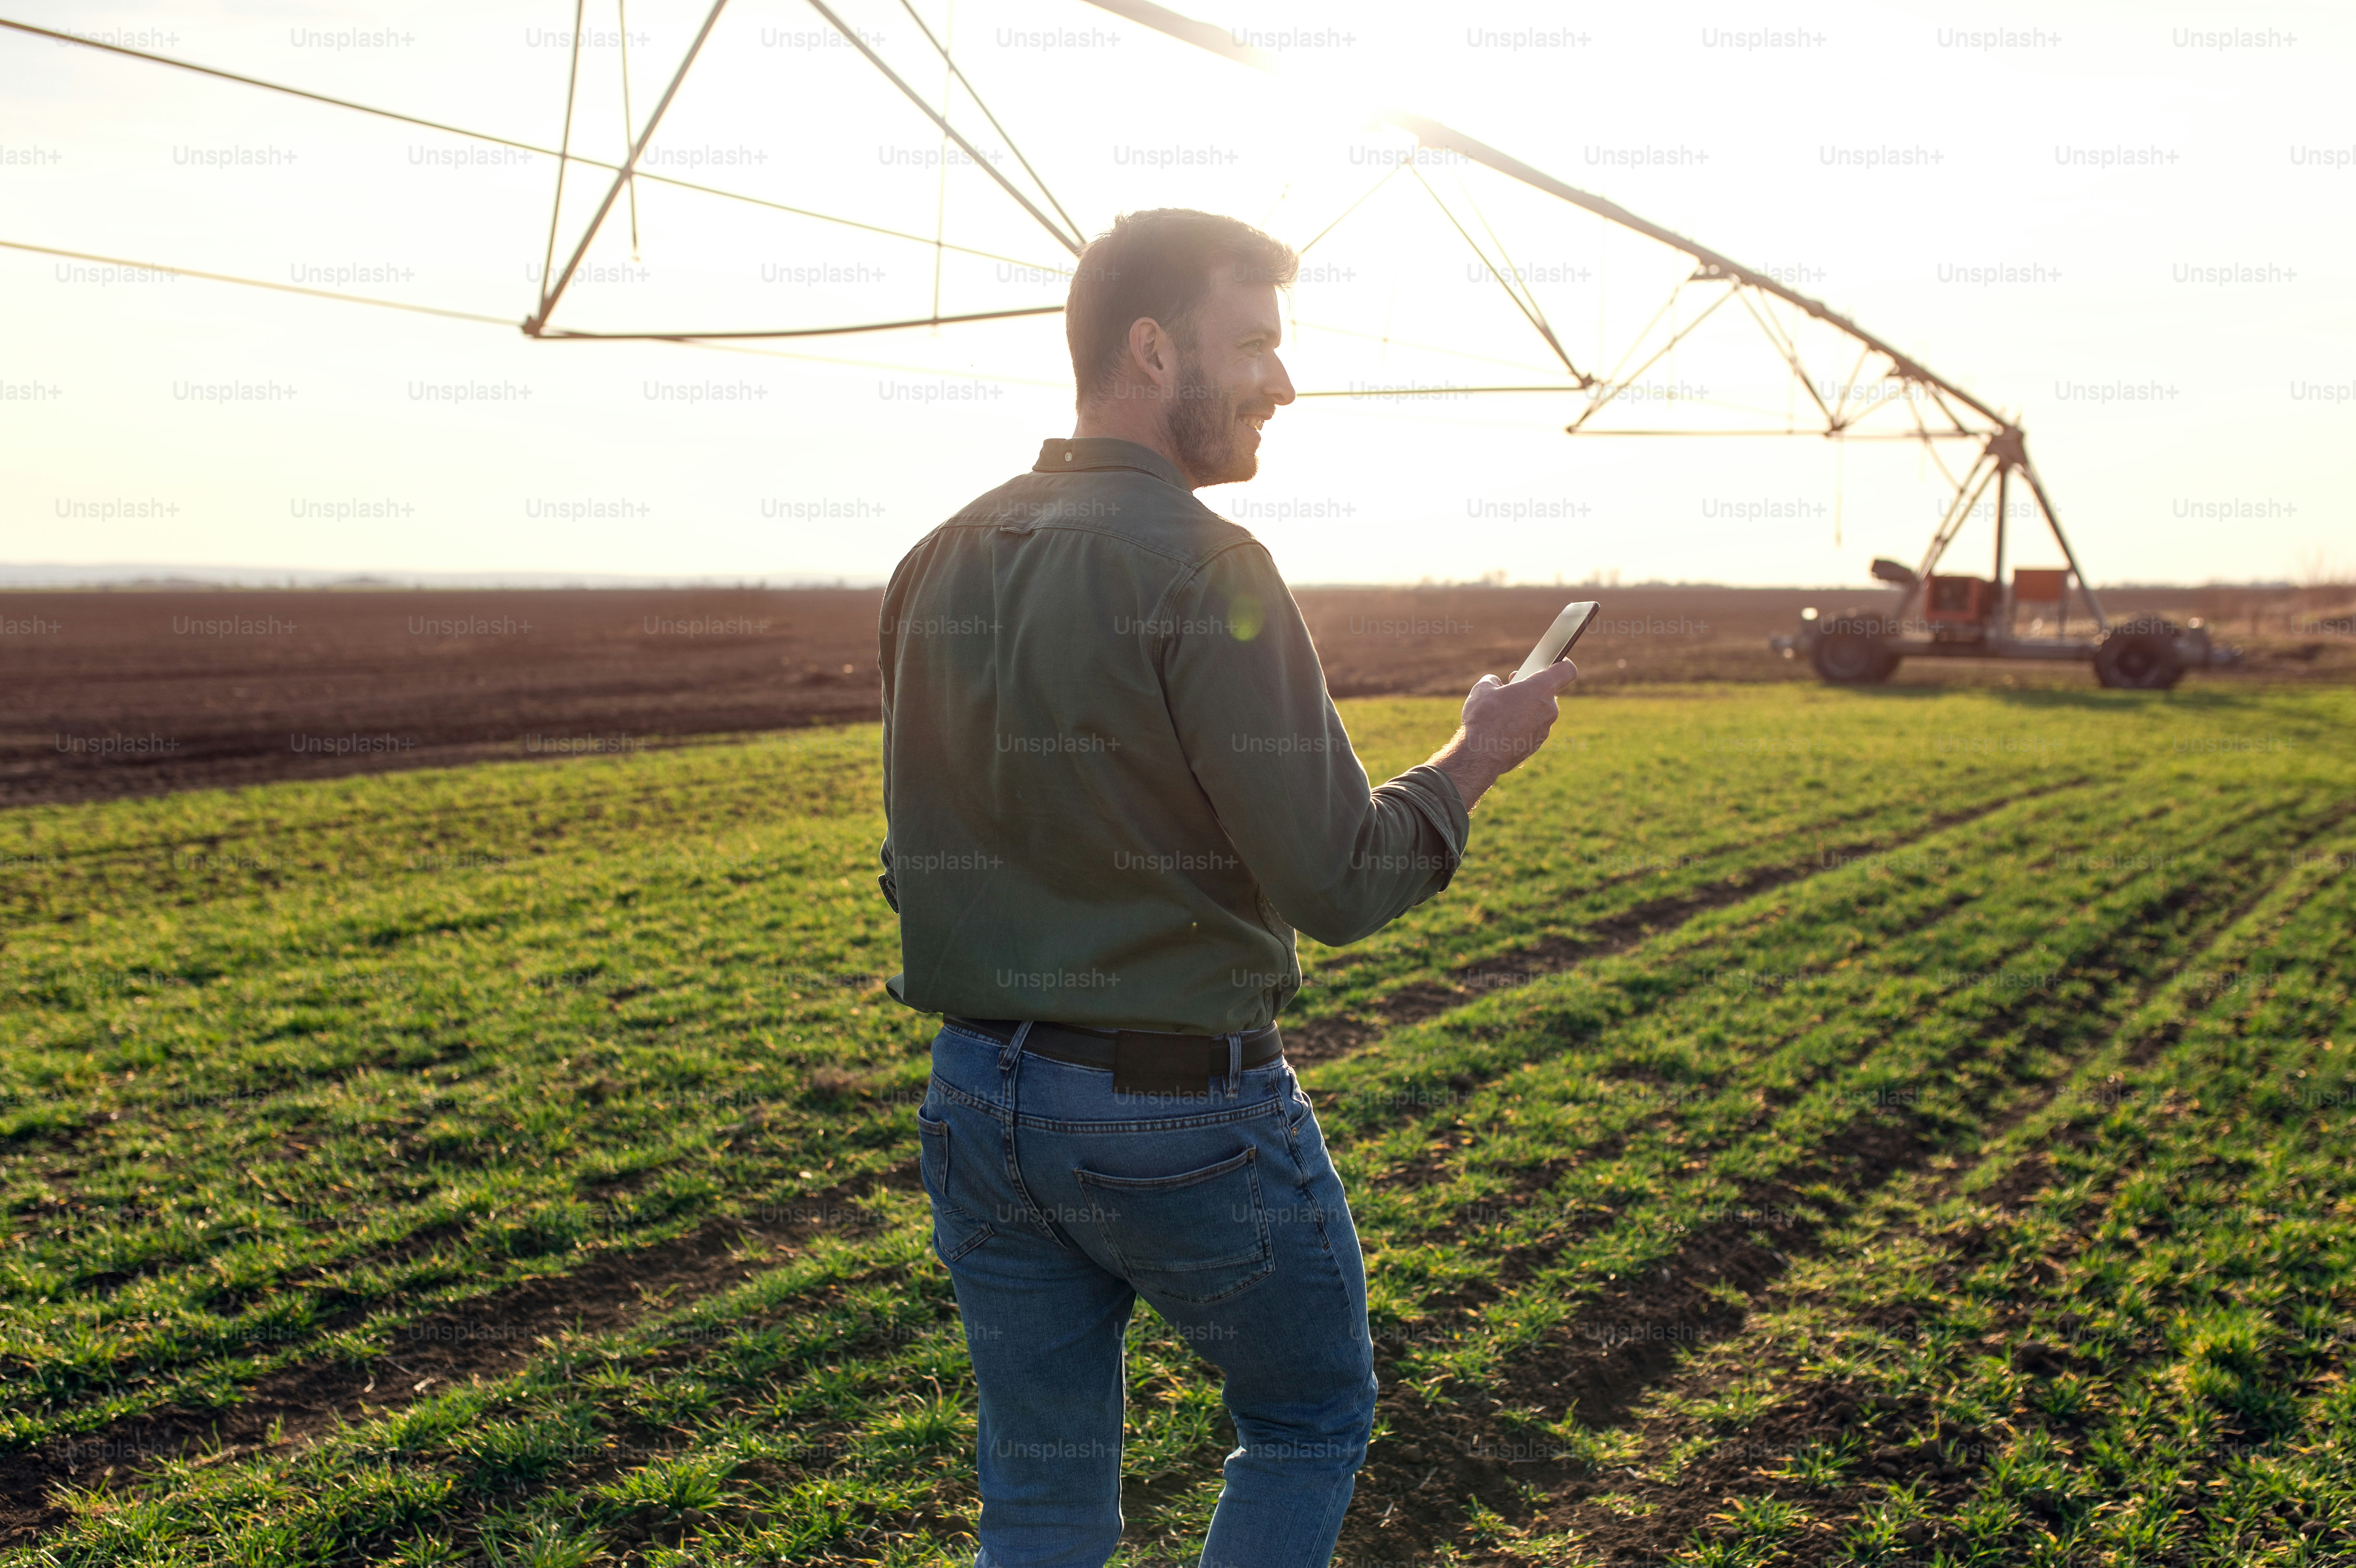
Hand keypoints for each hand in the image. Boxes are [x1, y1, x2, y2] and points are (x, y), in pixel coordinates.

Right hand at [1426, 659, 1579, 811]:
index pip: (1566, 670)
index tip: (1554, 663)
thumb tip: (1495, 684)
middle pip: (1547, 692)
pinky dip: (1521, 726)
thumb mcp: (1482, 690)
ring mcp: (1545, 729)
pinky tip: (1502, 729)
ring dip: (1525, 709)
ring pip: (1539, 712)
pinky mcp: (1537, 744)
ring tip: (1502, 712)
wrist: (1480, 755)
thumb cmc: (1483, 718)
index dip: (1562, 664)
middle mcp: (1549, 708)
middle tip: (1511, 688)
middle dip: (1531, 689)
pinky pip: (1532, 728)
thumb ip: (1493, 682)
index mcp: (1540, 688)